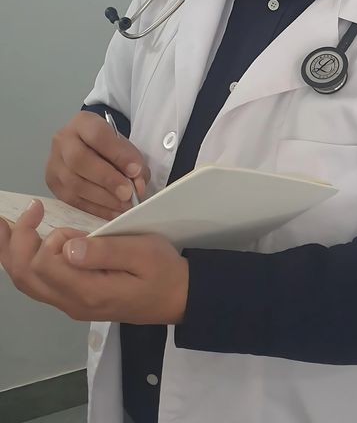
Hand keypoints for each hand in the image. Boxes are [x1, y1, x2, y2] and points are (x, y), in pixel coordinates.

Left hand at [0, 200, 188, 323]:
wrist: (180, 298)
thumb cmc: (164, 271)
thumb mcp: (143, 252)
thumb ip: (105, 251)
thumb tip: (67, 247)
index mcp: (89, 290)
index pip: (46, 264)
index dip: (48, 237)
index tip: (61, 216)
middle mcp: (73, 302)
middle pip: (25, 277)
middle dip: (14, 243)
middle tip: (19, 212)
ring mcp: (72, 303)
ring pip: (27, 283)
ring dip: (12, 253)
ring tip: (5, 226)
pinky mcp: (75, 299)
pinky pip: (38, 284)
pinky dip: (24, 262)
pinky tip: (25, 245)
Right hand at [45, 111, 150, 219]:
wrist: (86, 146)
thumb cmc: (108, 145)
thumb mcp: (122, 144)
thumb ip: (133, 161)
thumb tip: (137, 186)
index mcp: (82, 123)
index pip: (98, 135)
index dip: (117, 154)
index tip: (135, 170)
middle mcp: (62, 140)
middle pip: (79, 160)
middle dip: (107, 179)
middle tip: (127, 193)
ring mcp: (54, 163)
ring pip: (74, 183)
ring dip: (102, 198)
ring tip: (123, 205)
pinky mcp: (52, 184)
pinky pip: (73, 200)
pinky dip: (95, 208)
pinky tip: (112, 212)